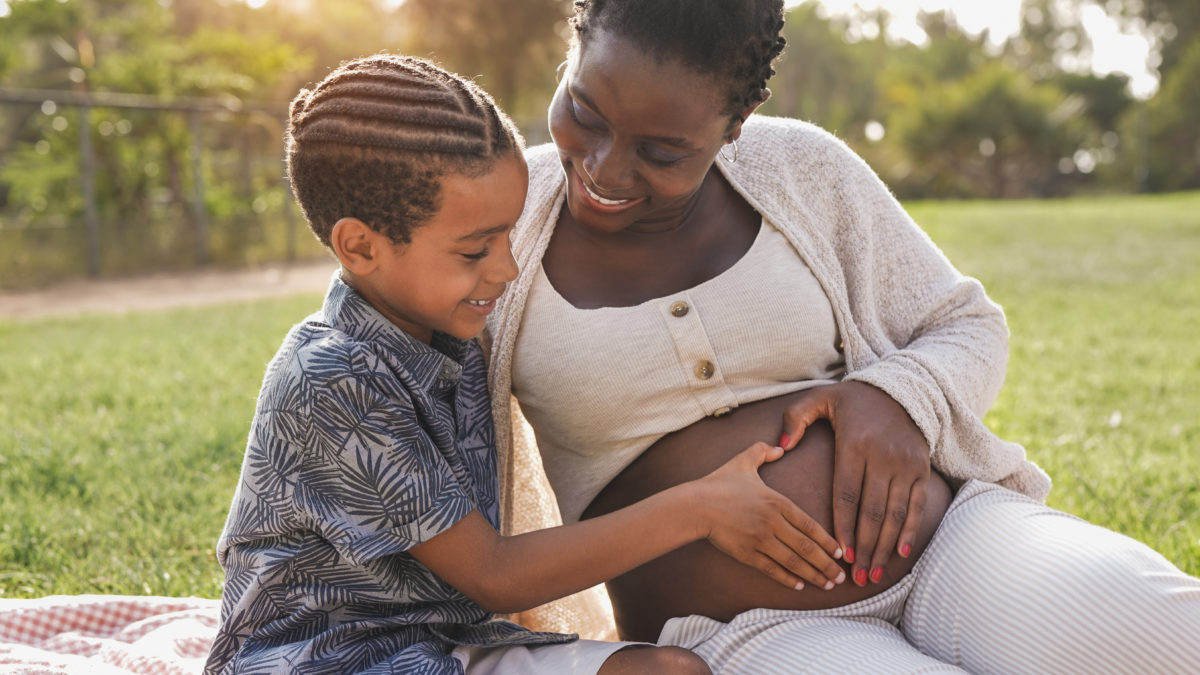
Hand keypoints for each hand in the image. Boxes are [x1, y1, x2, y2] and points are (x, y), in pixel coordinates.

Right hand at [694, 442, 844, 590]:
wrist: (695, 504)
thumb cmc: (719, 483)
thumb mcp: (743, 461)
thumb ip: (763, 451)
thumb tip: (780, 447)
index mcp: (777, 501)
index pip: (810, 525)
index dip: (828, 541)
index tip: (840, 552)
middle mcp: (773, 522)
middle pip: (806, 547)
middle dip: (827, 564)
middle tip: (841, 577)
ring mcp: (760, 539)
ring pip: (793, 561)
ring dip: (813, 575)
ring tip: (827, 585)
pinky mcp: (746, 553)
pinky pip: (772, 569)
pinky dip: (788, 579)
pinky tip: (800, 586)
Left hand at [779, 382, 929, 586]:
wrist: (902, 390)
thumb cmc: (853, 400)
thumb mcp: (820, 398)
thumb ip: (795, 418)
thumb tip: (781, 445)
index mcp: (855, 445)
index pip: (847, 494)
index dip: (843, 526)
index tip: (840, 552)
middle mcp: (883, 458)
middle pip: (872, 511)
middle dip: (864, 547)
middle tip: (856, 576)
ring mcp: (905, 465)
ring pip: (894, 514)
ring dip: (884, 547)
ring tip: (874, 573)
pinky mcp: (921, 469)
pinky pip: (916, 505)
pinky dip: (909, 530)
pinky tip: (900, 552)